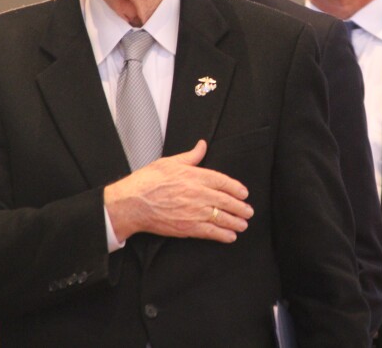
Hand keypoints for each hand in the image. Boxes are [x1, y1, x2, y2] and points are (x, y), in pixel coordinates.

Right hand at [103, 140, 252, 242]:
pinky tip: (230, 236)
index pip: (223, 181)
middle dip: (240, 207)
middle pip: (226, 201)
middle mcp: (198, 194)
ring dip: (235, 222)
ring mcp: (194, 212)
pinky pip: (210, 232)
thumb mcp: (170, 162)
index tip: (244, 193)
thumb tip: (202, 145)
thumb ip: (191, 156)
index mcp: (195, 176)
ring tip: (243, 225)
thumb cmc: (148, 181)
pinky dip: (222, 235)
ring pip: (221, 218)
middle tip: (248, 211)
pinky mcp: (187, 227)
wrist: (132, 203)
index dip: (236, 188)